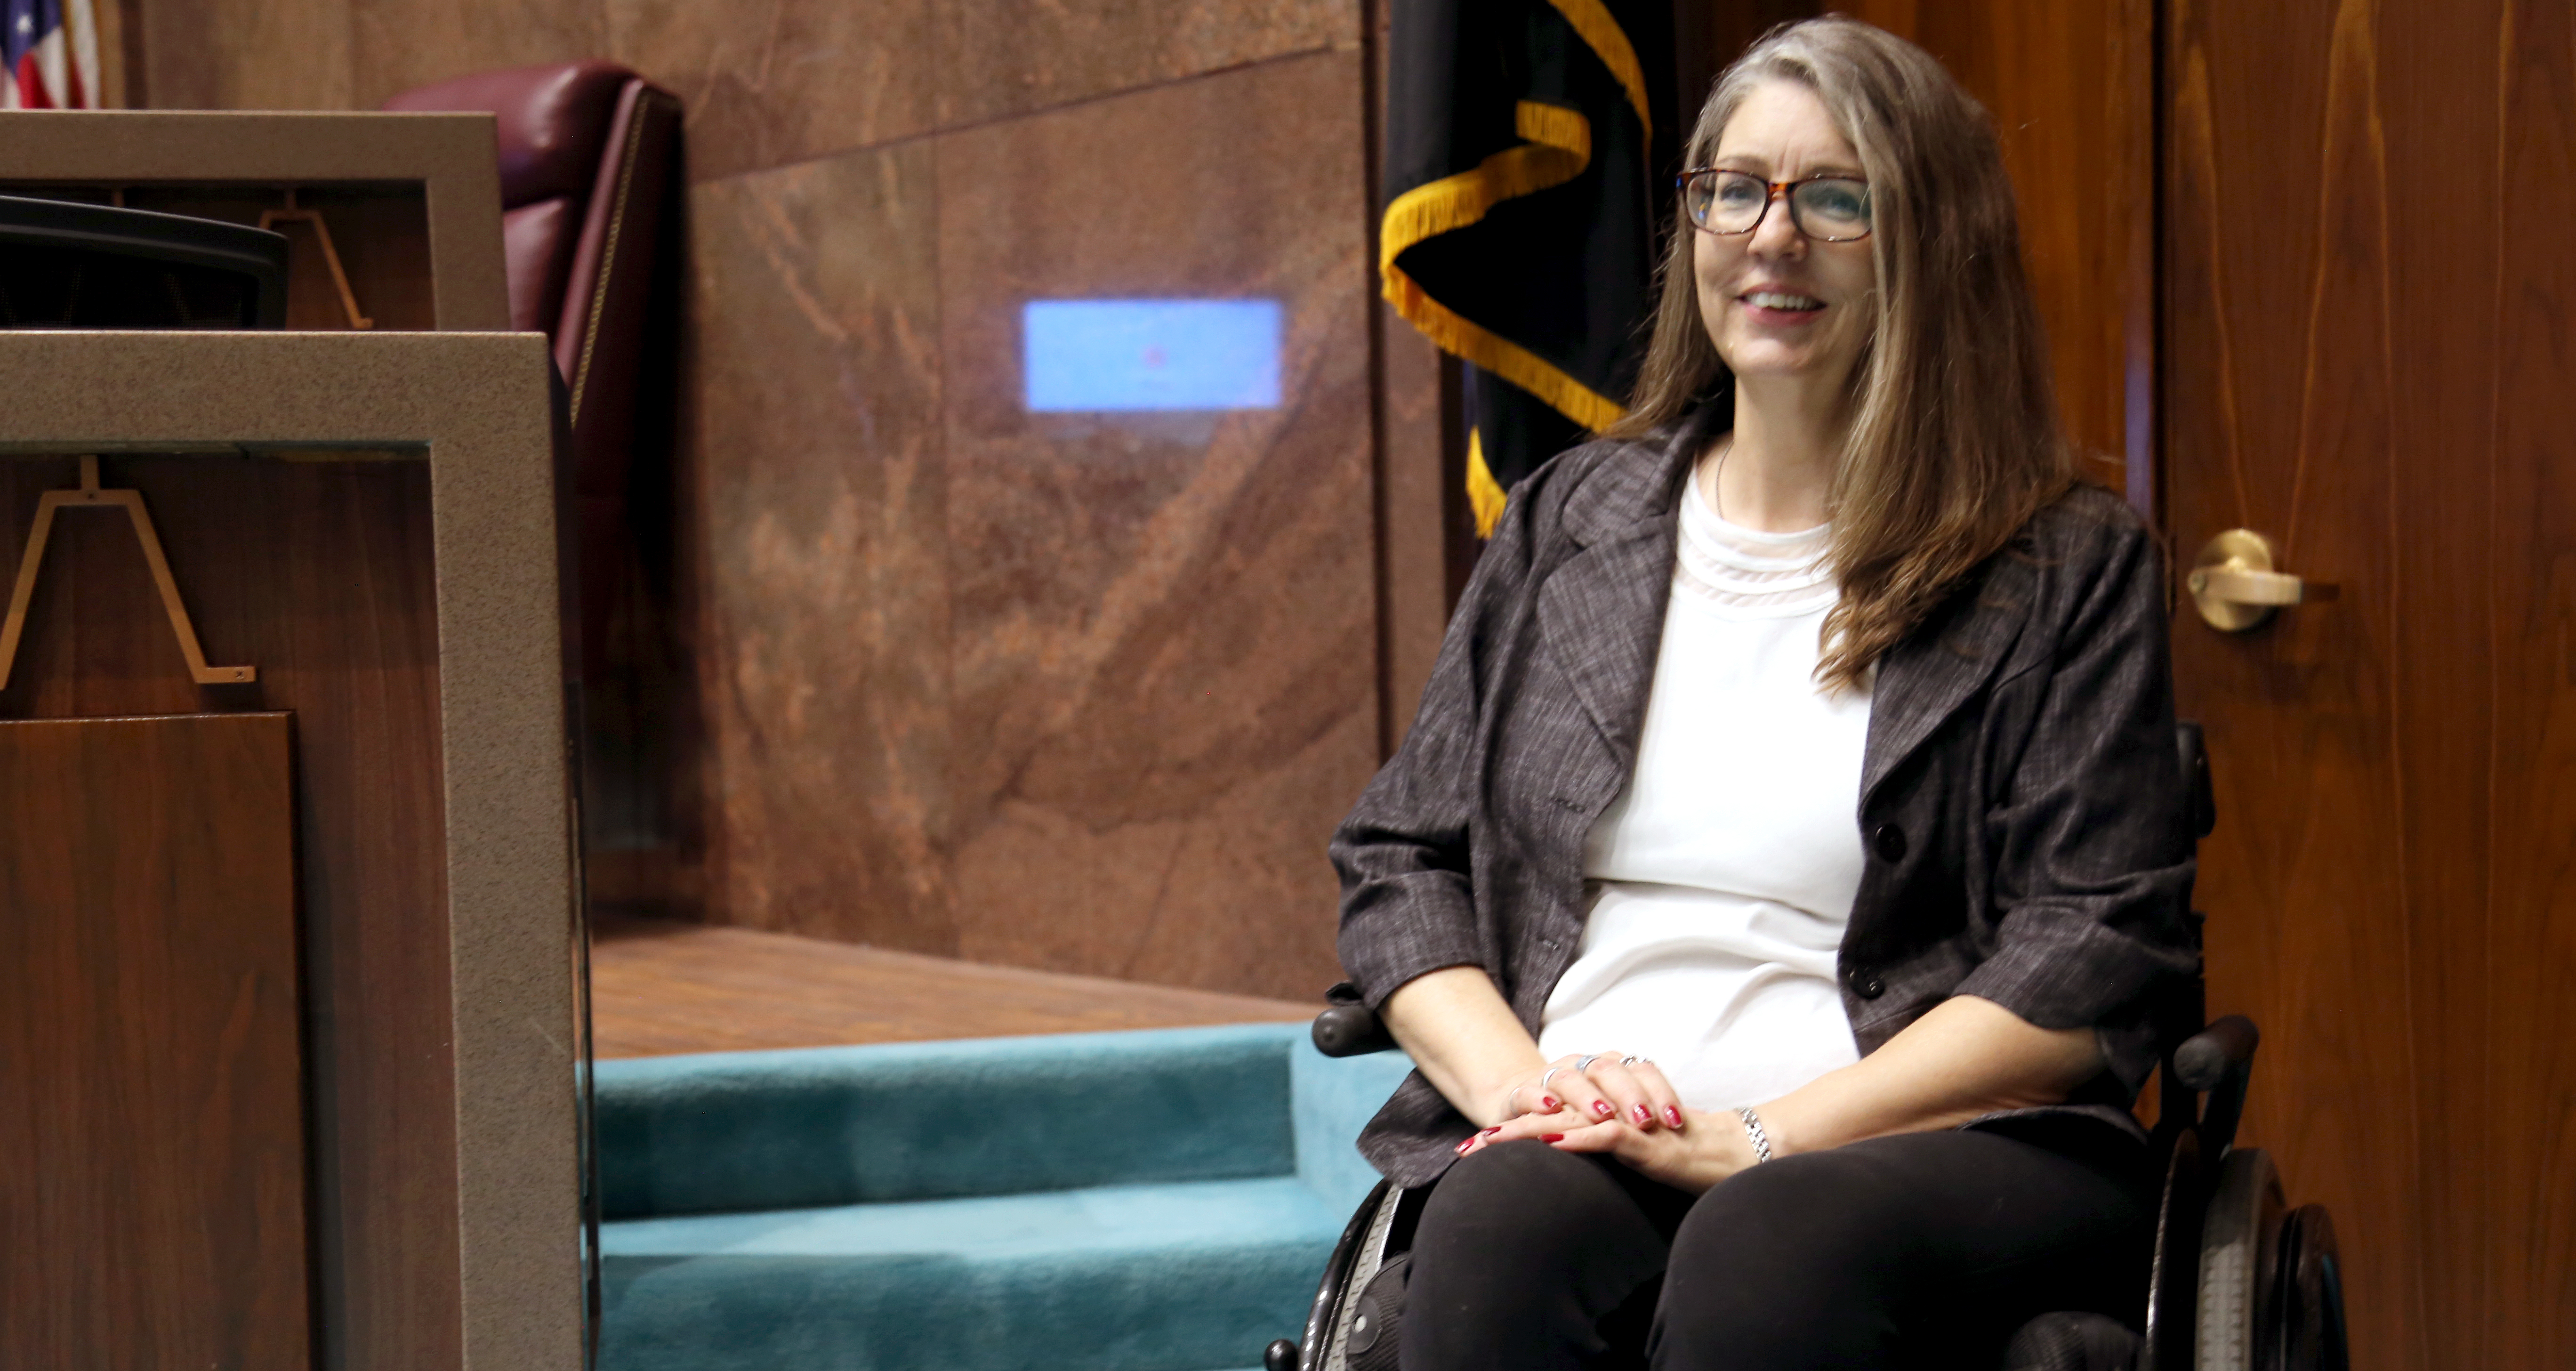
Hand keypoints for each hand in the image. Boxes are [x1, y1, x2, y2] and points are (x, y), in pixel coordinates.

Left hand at [1456, 1103, 1760, 1193]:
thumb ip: (1598, 1155)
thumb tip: (1562, 1167)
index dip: (1509, 1131)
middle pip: (1546, 1118)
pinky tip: (1551, 1143)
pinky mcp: (1645, 1138)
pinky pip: (1607, 1135)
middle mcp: (1608, 1114)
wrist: (1727, 1153)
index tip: (1473, 1147)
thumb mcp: (1629, 1160)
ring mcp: (1626, 1123)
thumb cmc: (1679, 1158)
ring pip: (1567, 1122)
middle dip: (1505, 1133)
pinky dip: (1578, 1139)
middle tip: (1467, 1147)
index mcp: (1600, 1118)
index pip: (1546, 1121)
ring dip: (1527, 1134)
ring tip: (1492, 1143)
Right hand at [1493, 1052, 1688, 1132]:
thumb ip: (1642, 1117)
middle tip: (1643, 1121)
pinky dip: (1539, 1099)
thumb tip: (1690, 1129)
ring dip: (1587, 1097)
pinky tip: (1551, 1109)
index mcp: (1610, 1068)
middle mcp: (1581, 1067)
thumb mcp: (1616, 1118)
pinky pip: (1527, 1093)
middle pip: (1607, 1070)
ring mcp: (1550, 1079)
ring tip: (1603, 1116)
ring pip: (1570, 1079)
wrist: (1525, 1110)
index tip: (1675, 1121)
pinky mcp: (1520, 1096)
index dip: (1659, 1093)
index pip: (1641, 1071)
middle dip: (1627, 1095)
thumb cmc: (1581, 1118)